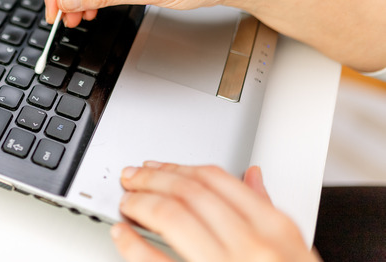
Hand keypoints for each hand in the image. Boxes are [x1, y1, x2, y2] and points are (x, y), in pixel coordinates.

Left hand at [110, 162, 318, 261]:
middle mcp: (252, 248)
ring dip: (141, 203)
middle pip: (189, 193)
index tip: (156, 167)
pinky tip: (123, 236)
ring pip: (172, 217)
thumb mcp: (294, 250)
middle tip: (131, 178)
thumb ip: (266, 211)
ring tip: (127, 203)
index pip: (215, 180)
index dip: (177, 168)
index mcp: (275, 230)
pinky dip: (133, 245)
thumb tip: (251, 176)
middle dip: (152, 179)